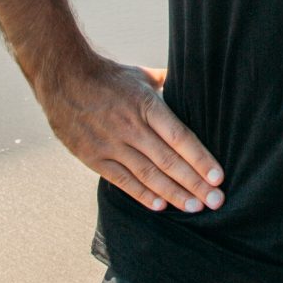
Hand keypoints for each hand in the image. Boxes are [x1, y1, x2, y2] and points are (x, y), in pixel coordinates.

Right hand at [37, 57, 224, 213]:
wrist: (63, 77)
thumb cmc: (108, 76)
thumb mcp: (141, 75)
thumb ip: (167, 83)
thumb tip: (193, 83)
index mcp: (146, 105)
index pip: (180, 137)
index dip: (201, 159)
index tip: (218, 177)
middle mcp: (131, 127)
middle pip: (169, 161)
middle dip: (195, 183)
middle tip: (216, 201)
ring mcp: (111, 144)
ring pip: (148, 175)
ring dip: (174, 194)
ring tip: (195, 207)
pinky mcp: (94, 157)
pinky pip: (122, 180)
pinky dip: (143, 195)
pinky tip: (161, 206)